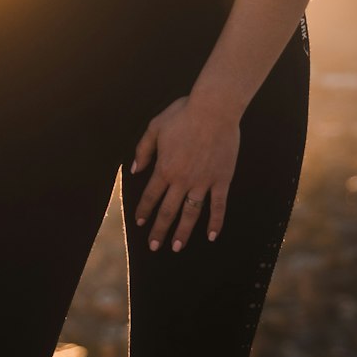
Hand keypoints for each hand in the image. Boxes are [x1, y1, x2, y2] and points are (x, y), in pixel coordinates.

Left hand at [130, 95, 239, 251]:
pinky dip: (216, 222)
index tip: (139, 223)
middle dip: (159, 230)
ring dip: (183, 231)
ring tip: (177, 247)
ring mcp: (203, 182)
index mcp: (164, 167)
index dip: (144, 210)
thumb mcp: (154, 127)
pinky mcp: (221, 180)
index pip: (150, 195)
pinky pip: (218, 206)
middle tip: (154, 247)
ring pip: (191, 213)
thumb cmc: (183, 114)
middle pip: (168, 210)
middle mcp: (182, 180)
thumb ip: (143, 149)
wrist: (214, 109)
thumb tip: (134, 170)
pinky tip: (211, 236)